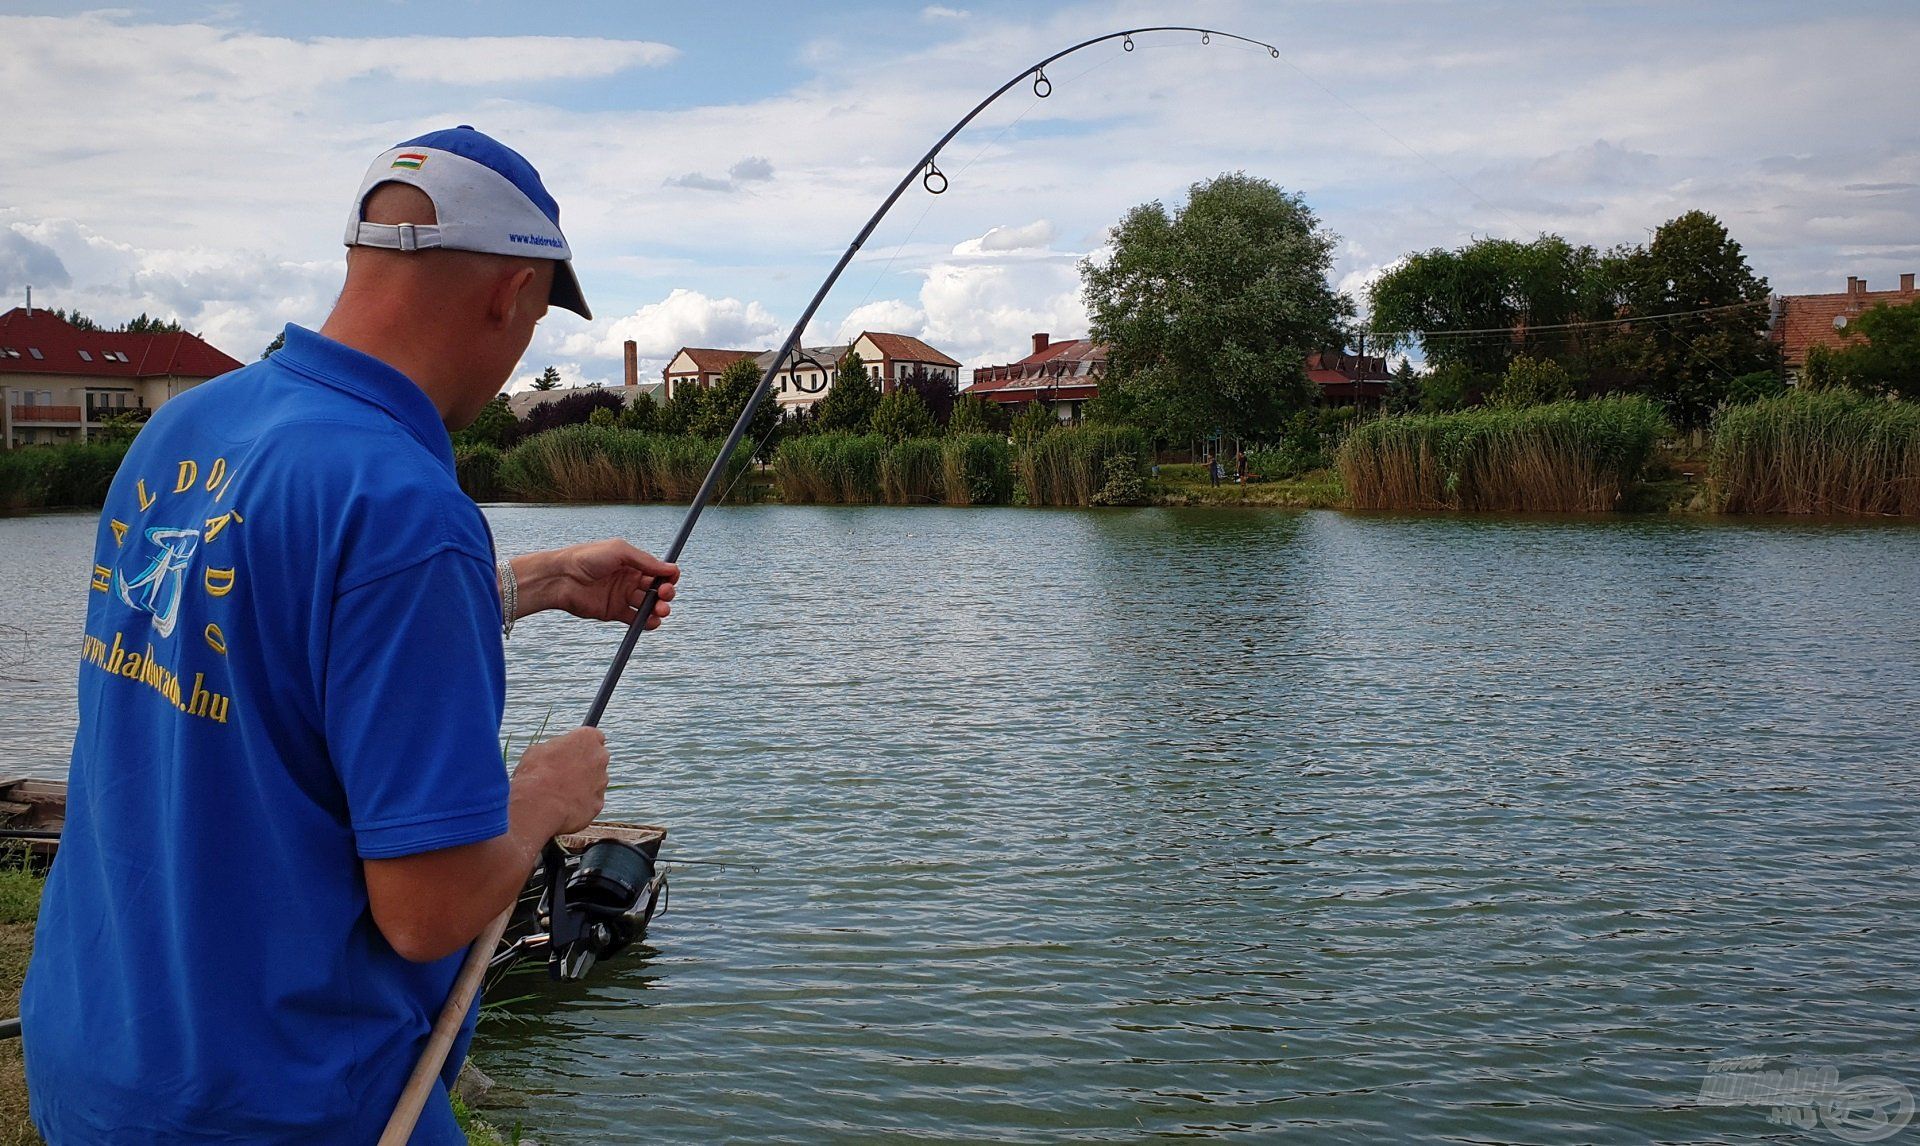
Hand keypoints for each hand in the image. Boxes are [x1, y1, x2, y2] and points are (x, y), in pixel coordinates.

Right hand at [511, 726, 608, 836]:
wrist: (540, 806)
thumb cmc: (536, 773)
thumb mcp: (537, 750)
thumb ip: (555, 748)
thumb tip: (555, 752)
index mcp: (587, 738)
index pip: (594, 736)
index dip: (582, 744)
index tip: (574, 749)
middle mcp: (600, 757)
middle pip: (597, 758)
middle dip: (585, 763)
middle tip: (566, 771)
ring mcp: (602, 781)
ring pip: (596, 781)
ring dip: (583, 784)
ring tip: (560, 792)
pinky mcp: (599, 802)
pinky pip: (591, 800)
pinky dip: (582, 803)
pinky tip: (564, 806)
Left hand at [512, 540, 678, 626]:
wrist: (561, 578)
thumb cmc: (587, 558)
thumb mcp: (619, 551)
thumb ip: (645, 560)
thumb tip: (671, 568)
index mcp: (632, 563)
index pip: (659, 570)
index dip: (669, 575)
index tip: (672, 579)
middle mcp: (630, 580)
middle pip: (657, 589)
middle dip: (666, 593)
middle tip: (664, 595)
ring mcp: (623, 597)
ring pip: (649, 605)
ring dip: (660, 609)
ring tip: (660, 610)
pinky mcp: (614, 612)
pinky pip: (636, 619)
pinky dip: (647, 622)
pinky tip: (650, 621)